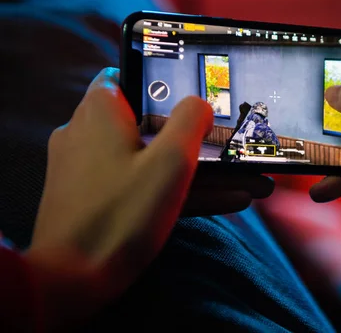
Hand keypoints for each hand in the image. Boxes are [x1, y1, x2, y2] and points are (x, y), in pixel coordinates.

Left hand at [25, 68, 270, 327]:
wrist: (73, 281)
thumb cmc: (122, 213)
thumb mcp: (169, 161)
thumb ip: (191, 121)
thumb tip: (200, 103)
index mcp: (100, 112)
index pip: (129, 75)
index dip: (164, 83)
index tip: (198, 94)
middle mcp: (89, 134)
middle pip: (152, 124)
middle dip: (201, 141)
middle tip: (238, 150)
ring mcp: (92, 169)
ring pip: (154, 159)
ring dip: (202, 171)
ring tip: (249, 183)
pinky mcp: (98, 199)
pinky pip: (145, 184)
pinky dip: (180, 189)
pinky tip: (229, 200)